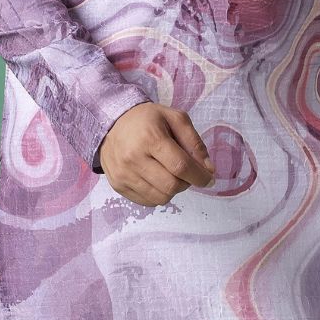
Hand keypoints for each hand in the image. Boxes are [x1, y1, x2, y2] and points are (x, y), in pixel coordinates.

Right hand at [96, 103, 215, 205]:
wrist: (111, 123)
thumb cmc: (147, 119)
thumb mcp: (175, 118)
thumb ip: (195, 142)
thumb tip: (208, 169)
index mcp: (150, 138)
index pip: (181, 166)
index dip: (199, 176)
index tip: (209, 178)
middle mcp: (134, 158)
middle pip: (171, 186)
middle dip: (186, 183)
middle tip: (186, 173)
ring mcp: (124, 174)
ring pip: (160, 198)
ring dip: (173, 190)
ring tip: (170, 174)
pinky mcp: (118, 185)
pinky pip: (147, 201)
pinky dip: (158, 194)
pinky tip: (157, 179)